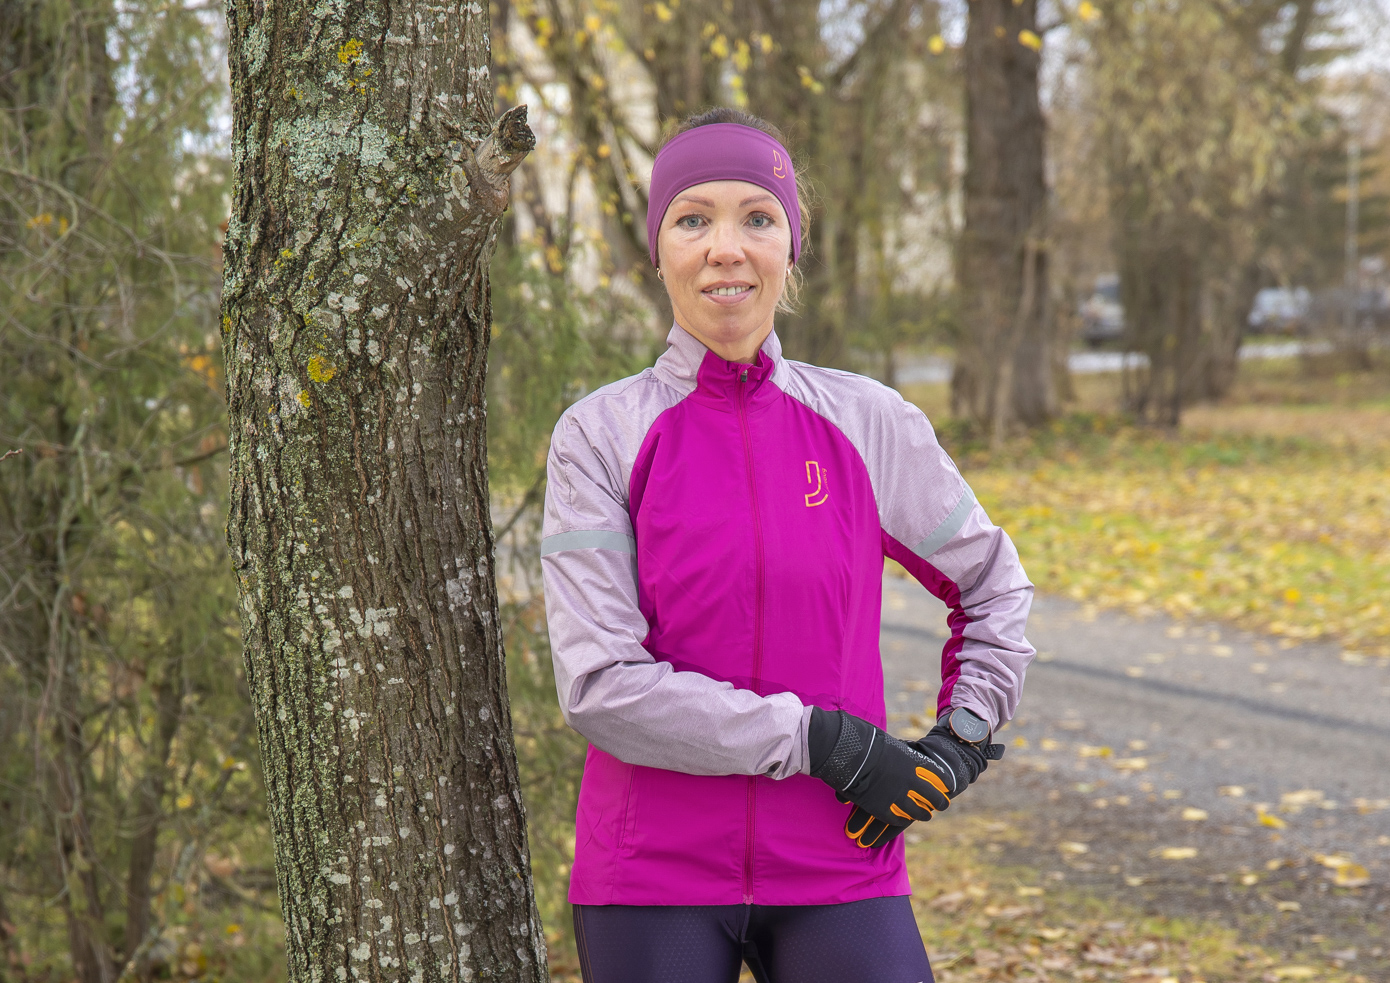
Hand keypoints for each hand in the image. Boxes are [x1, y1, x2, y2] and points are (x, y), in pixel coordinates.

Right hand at [808, 709, 951, 847]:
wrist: (849, 754)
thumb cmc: (865, 741)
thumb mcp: (889, 743)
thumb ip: (899, 752)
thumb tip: (901, 751)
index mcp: (913, 762)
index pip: (936, 774)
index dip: (943, 780)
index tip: (948, 785)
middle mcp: (911, 781)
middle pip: (933, 796)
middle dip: (939, 801)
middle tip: (942, 804)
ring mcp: (898, 797)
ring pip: (919, 811)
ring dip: (924, 814)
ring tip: (927, 815)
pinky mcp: (883, 809)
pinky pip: (898, 819)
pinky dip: (903, 819)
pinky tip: (905, 820)